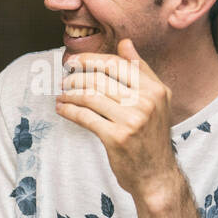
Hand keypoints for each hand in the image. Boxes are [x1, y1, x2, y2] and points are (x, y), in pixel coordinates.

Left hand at [57, 39, 179, 199]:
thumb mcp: (156, 100)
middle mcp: (146, 102)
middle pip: (100, 79)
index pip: (117, 64)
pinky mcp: (116, 137)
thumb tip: (126, 43)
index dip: (91, 59)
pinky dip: (69, 110)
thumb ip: (141, 71)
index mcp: (156, 89)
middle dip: (76, 77)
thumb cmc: (151, 135)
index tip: (74, 61)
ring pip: (89, 97)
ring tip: (61, 94)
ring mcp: (131, 120)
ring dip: (69, 94)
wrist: (156, 173)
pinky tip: (61, 108)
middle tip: (64, 80)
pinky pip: (84, 117)